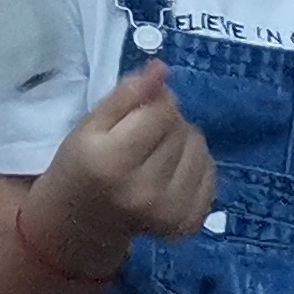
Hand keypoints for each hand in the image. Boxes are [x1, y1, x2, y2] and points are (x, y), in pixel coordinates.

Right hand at [53, 60, 215, 258]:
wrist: (83, 223)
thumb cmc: (82, 165)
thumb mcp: (90, 125)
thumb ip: (126, 96)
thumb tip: (161, 69)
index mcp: (113, 162)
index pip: (161, 112)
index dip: (156, 100)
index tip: (142, 105)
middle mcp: (146, 192)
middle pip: (182, 129)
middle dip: (168, 120)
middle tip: (144, 133)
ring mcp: (171, 212)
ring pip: (201, 149)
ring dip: (184, 141)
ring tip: (158, 151)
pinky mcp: (189, 224)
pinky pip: (211, 175)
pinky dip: (196, 165)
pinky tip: (172, 171)